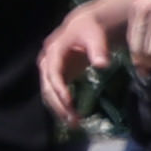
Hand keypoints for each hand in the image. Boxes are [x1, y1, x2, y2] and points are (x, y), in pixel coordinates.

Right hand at [36, 0, 116, 116]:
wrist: (86, 26)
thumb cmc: (92, 29)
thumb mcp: (96, 36)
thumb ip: (99, 49)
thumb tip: (103, 65)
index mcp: (55, 49)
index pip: (53, 72)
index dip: (59, 88)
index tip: (68, 103)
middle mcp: (47, 60)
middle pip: (48, 86)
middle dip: (59, 104)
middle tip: (73, 120)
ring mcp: (49, 69)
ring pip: (49, 92)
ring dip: (59, 109)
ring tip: (74, 124)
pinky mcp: (56, 76)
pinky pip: (54, 94)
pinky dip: (61, 106)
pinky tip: (72, 118)